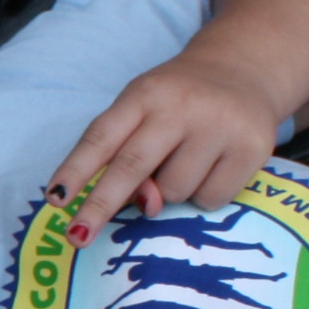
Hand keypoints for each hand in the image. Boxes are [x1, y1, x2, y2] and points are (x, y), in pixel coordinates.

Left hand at [43, 50, 286, 239]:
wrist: (243, 71)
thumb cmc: (177, 102)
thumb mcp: (144, 111)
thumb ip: (129, 153)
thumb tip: (146, 205)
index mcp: (144, 94)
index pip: (103, 135)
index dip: (76, 169)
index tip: (56, 199)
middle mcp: (181, 106)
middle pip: (132, 166)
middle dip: (100, 206)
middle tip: (78, 237)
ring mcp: (219, 126)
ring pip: (173, 191)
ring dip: (168, 193)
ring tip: (184, 162)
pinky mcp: (252, 148)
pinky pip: (210, 198)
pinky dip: (203, 195)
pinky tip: (212, 167)